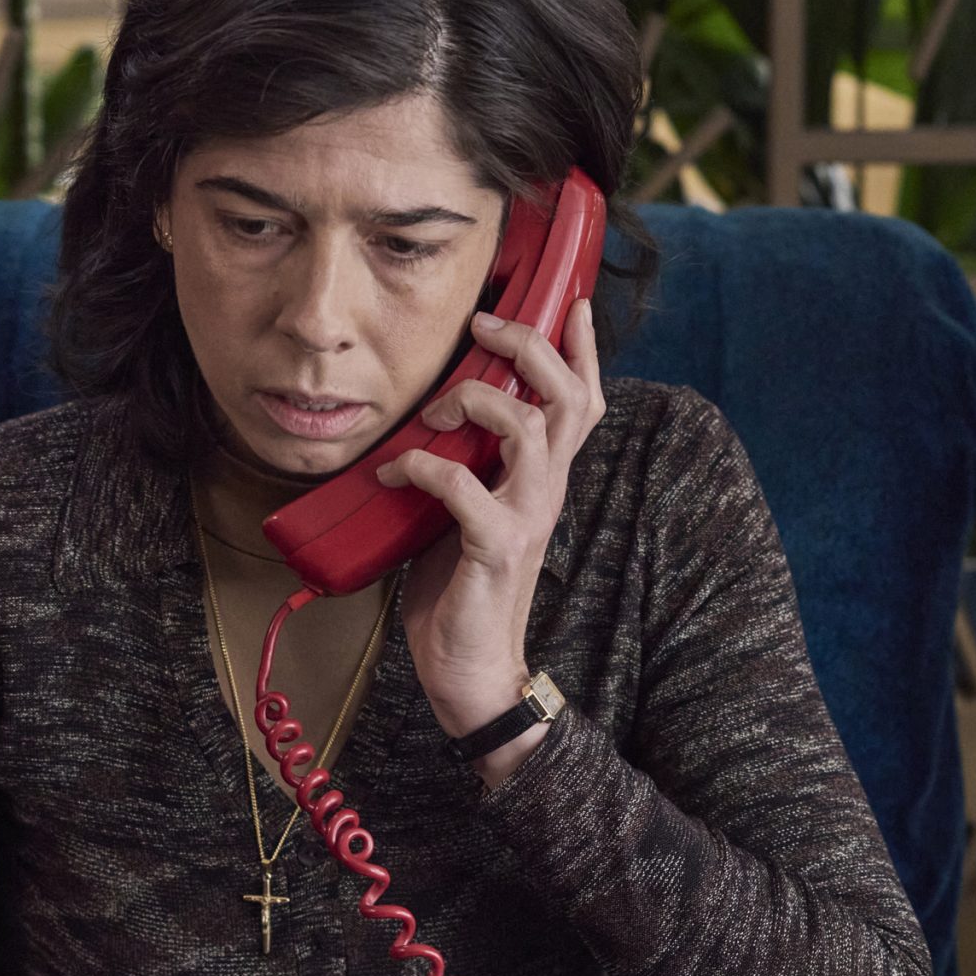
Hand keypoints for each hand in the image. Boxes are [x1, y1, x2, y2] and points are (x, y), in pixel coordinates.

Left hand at [375, 296, 604, 752]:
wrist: (471, 672)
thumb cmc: (461, 593)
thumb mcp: (467, 513)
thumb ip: (467, 466)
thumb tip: (431, 418)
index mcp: (543, 481)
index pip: (581, 403)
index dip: (582, 351)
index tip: (568, 302)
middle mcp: (546, 493)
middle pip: (568, 400)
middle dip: (531, 347)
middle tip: (485, 325)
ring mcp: (526, 519)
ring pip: (530, 429)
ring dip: (477, 401)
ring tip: (434, 407)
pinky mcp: (495, 549)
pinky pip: (464, 486)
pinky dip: (424, 467)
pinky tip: (394, 471)